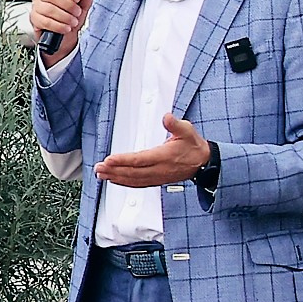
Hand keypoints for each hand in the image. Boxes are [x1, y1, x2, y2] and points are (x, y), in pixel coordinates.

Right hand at [29, 0, 95, 65]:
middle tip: (77, 12)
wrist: (66, 35)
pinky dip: (58, 26)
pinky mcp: (34, 20)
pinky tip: (66, 28)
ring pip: (49, 9)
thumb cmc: (72, 16)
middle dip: (68, 6)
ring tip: (73, 22)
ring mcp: (35, 7)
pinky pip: (45, 22)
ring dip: (65, 17)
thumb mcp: (84, 4)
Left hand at [95, 115, 211, 188]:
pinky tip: (114, 180)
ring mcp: (157, 177)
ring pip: (133, 180)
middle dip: (114, 170)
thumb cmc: (193, 146)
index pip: (140, 160)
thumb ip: (175, 124)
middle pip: (132, 172)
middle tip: (99, 167)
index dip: (123, 160)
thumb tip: (167, 117)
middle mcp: (159, 169)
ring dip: (115, 177)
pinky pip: (137, 184)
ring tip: (101, 174)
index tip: (109, 159)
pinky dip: (124, 183)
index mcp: (164, 157)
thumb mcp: (187, 131)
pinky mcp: (156, 181)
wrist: (203, 163)